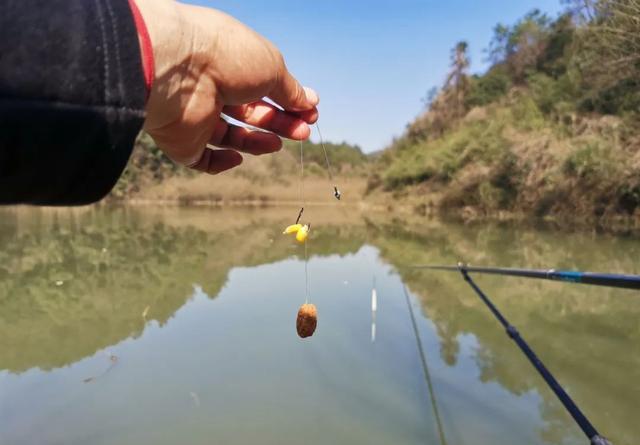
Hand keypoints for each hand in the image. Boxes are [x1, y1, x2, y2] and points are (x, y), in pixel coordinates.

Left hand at [134, 0, 318, 172]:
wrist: (178, 71)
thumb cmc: (227, 57)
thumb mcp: (272, 68)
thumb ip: (290, 90)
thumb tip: (309, 103)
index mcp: (230, 63)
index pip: (263, 87)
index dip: (289, 100)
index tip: (311, 111)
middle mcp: (211, 88)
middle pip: (250, 113)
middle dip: (280, 123)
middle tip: (303, 132)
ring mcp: (196, 116)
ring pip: (231, 136)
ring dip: (258, 142)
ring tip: (278, 143)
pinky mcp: (183, 142)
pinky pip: (204, 159)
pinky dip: (223, 163)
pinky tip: (238, 156)